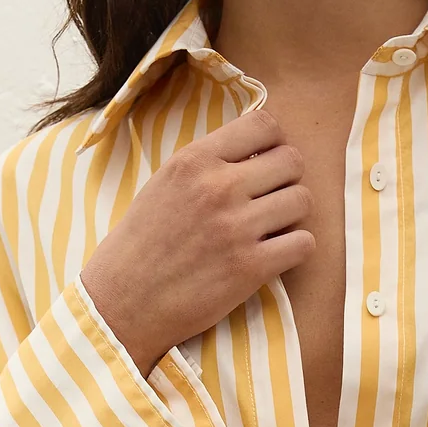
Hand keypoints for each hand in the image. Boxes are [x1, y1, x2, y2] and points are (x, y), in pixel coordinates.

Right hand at [79, 108, 314, 375]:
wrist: (124, 302)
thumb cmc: (142, 244)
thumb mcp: (165, 183)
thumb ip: (208, 164)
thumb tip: (255, 151)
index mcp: (196, 160)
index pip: (265, 125)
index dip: (273, 144)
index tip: (264, 164)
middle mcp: (219, 187)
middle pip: (292, 161)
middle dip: (287, 179)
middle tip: (271, 200)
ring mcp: (237, 228)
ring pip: (303, 201)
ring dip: (293, 215)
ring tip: (272, 228)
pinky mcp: (250, 268)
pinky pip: (303, 244)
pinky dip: (296, 248)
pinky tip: (276, 254)